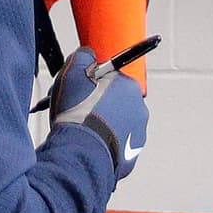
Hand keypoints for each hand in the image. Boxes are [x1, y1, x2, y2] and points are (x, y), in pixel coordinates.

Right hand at [48, 45, 148, 182]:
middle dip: (95, 102)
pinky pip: (113, 144)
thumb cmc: (78, 111)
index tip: (78, 89)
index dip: (90, 82)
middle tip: (74, 108)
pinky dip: (101, 142)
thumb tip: (88, 54)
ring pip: (113, 123)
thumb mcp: (73, 70)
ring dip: (98, 122)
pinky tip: (85, 143)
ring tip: (78, 129)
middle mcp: (139, 110)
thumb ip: (83, 55)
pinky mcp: (130, 157)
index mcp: (129, 87)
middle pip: (113, 100)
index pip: (109, 77)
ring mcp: (137, 136)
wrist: (82, 152)